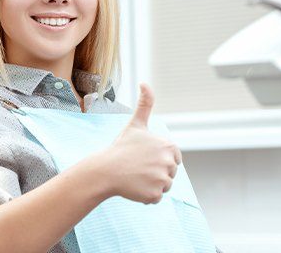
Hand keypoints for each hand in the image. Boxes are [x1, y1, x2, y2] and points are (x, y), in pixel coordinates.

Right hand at [101, 83, 181, 203]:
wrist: (105, 170)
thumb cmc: (121, 147)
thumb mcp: (136, 124)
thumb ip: (145, 103)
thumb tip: (144, 82)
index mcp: (169, 146)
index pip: (174, 158)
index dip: (159, 158)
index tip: (145, 156)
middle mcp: (169, 162)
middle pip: (170, 172)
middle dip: (156, 172)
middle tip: (138, 167)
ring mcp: (162, 179)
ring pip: (164, 185)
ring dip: (151, 184)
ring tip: (136, 176)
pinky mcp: (155, 194)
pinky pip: (155, 197)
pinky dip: (146, 195)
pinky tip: (134, 186)